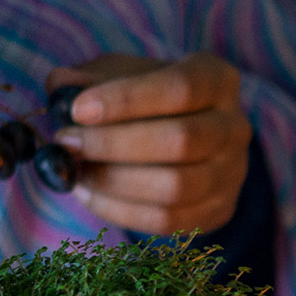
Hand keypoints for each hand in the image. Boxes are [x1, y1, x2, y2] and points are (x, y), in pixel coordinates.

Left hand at [46, 54, 252, 233]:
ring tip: (75, 170)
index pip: (180, 88)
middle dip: (114, 144)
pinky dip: (119, 210)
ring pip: (176, 187)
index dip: (127, 100)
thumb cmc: (147, 100)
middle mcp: (235, 127)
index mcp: (217, 80)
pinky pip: (168, 221)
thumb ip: (90, 77)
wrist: (187, 140)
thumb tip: (61, 87)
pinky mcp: (219, 211)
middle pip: (182, 141)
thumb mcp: (120, 74)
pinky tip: (88, 193)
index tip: (77, 109)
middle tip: (67, 142)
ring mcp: (232, 174)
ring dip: (114, 181)